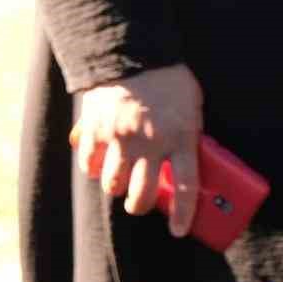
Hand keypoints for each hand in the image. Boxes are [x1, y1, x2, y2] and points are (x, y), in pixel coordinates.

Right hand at [72, 63, 203, 235]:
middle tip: (138, 205)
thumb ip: (190, 134)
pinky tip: (97, 167)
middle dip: (139, 206)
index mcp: (181, 139)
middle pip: (141, 194)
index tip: (177, 231)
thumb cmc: (169, 79)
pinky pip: (89, 162)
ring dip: (116, 190)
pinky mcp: (96, 129)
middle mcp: (151, 144)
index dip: (182, 214)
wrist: (132, 50)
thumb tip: (192, 159)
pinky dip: (92, 169)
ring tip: (118, 186)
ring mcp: (121, 138)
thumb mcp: (193, 108)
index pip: (185, 188)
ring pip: (113, 184)